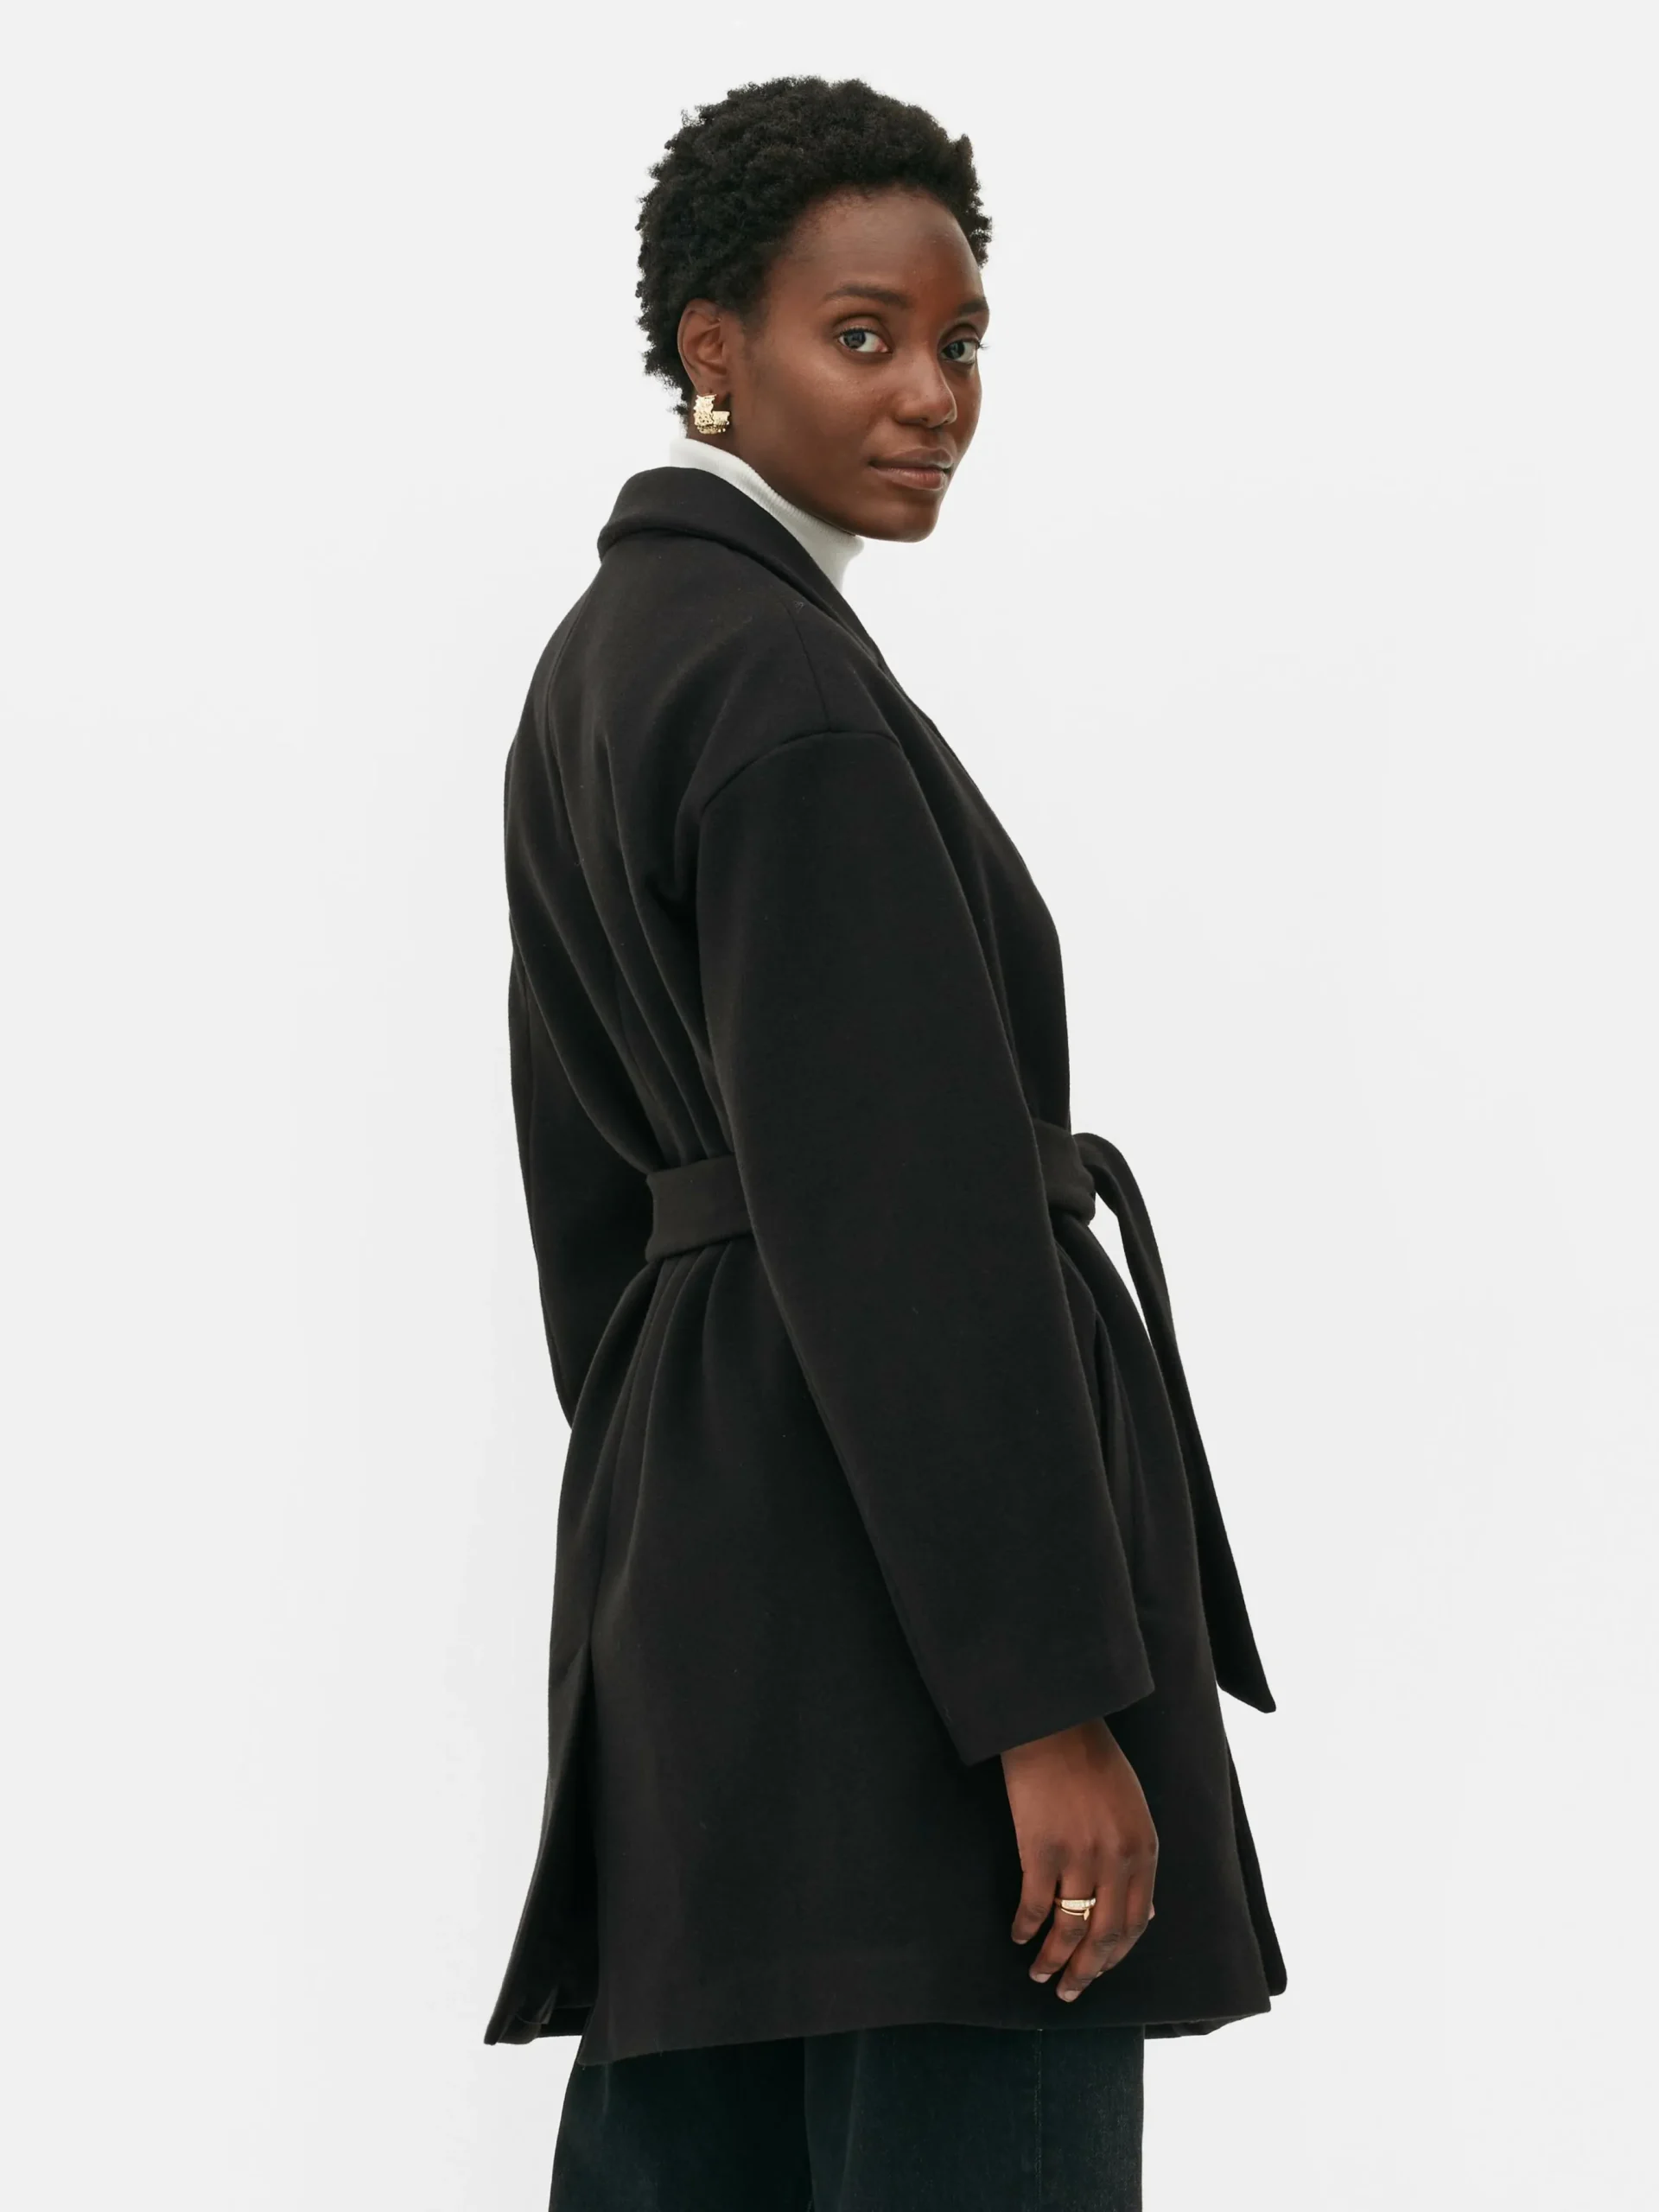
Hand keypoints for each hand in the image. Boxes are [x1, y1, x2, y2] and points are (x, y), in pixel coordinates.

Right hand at [1000, 1716, 1157, 2001]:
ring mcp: (1079, 1858)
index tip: (1099, 1972)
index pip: (1135, 1923)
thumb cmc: (1092, 1761)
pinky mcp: (1041, 1850)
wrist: (1055, 1724)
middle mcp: (1117, 1861)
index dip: (1115, 1956)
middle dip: (1086, 1971)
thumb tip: (1144, 1915)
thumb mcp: (1132, 1810)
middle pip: (1104, 1936)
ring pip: (1069, 1929)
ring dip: (1054, 1960)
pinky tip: (1019, 1936)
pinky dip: (1026, 1927)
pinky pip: (1034, 1904)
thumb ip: (1137, 1862)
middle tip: (1069, 1991)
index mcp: (1143, 1850)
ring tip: (1041, 1975)